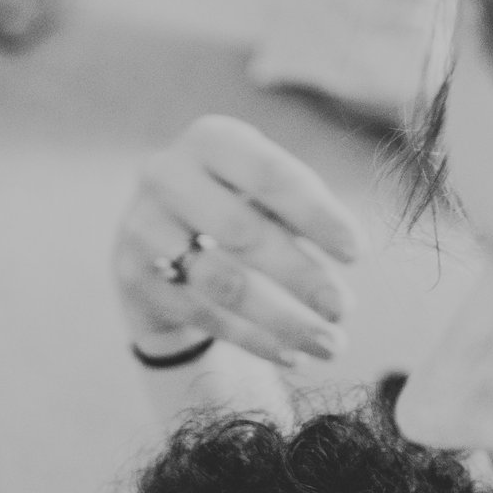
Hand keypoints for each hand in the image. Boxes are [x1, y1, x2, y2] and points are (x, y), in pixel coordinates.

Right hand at [114, 114, 365, 365]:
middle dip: (301, 275)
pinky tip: (292, 353)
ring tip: (329, 345)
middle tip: (343, 309)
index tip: (357, 254)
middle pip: (242, 232)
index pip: (269, 176)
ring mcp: (144, 226)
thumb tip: (348, 255)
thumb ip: (303, 210)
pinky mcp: (136, 276)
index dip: (316, 216)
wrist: (154, 234)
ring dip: (282, 319)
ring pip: (222, 283)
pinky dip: (255, 339)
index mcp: (211, 139)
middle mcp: (167, 175)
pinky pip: (204, 315)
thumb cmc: (232, 203)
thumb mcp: (262, 190)